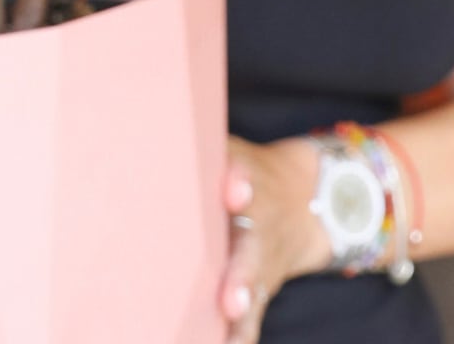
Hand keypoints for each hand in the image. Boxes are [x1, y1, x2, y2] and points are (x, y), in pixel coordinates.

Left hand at [220, 137, 328, 342]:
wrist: (307, 198)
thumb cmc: (247, 172)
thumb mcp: (234, 151)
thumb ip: (205, 153)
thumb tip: (146, 130)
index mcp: (249, 181)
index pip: (246, 177)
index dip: (241, 182)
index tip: (234, 189)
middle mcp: (260, 224)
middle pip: (253, 246)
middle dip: (243, 269)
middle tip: (231, 293)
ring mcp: (263, 262)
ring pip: (254, 286)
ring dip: (243, 302)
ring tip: (231, 314)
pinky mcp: (261, 289)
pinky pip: (250, 320)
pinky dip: (240, 336)